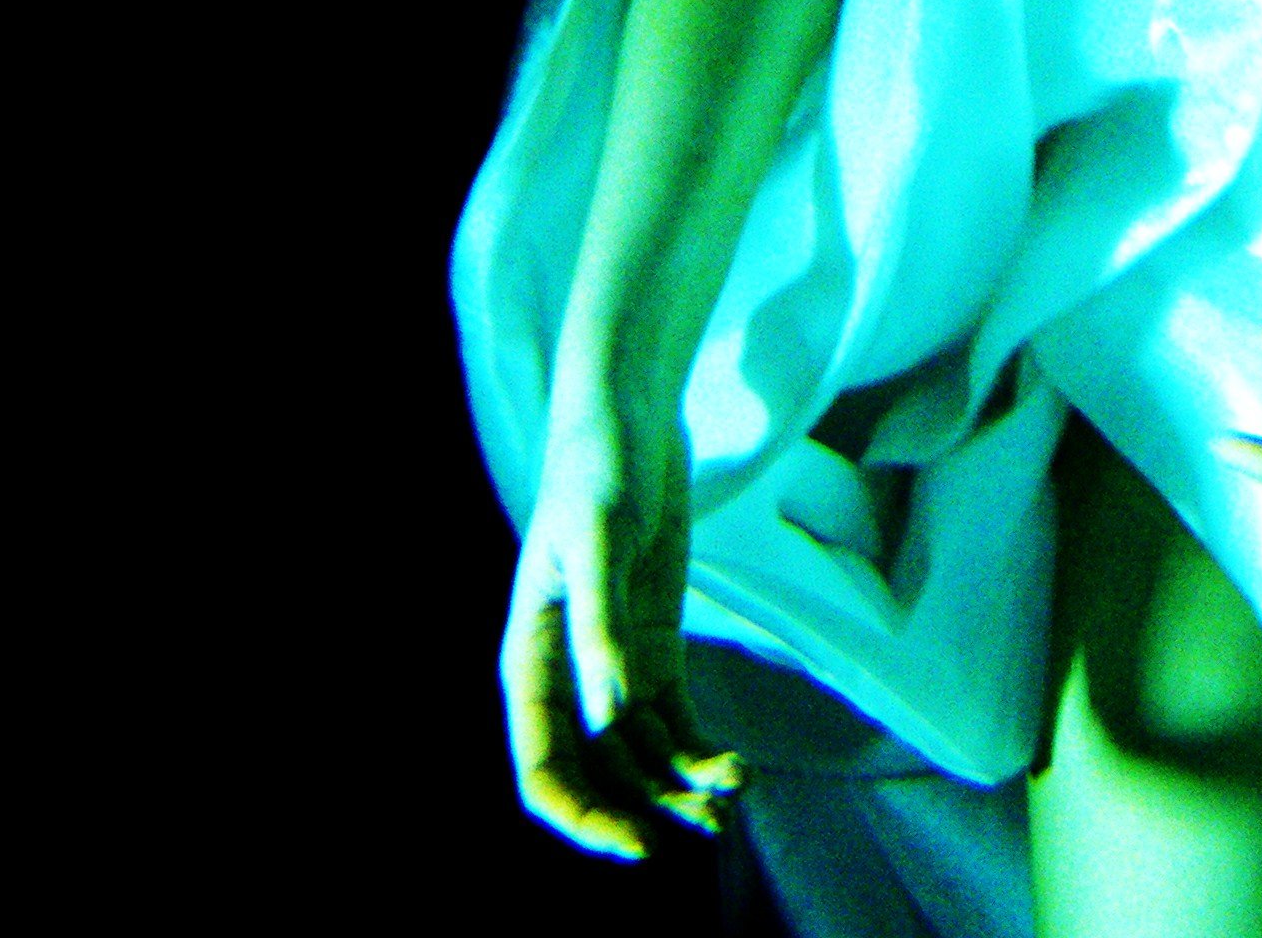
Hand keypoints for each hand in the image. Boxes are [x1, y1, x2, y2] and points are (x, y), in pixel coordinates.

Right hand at [501, 380, 742, 857]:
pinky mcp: (652, 642)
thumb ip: (600, 625)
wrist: (631, 417)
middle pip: (596, 772)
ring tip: (731, 796)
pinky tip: (732, 765)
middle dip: (644, 809)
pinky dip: (696, 748)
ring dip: (678, 784)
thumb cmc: (598, 467)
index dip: (582, 816)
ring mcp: (611, 660)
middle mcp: (567, 673)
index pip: (541, 766)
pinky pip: (670, 717)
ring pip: (639, 753)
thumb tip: (611, 714)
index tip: (637, 844)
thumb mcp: (599, 538)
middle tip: (705, 826)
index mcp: (529, 659)